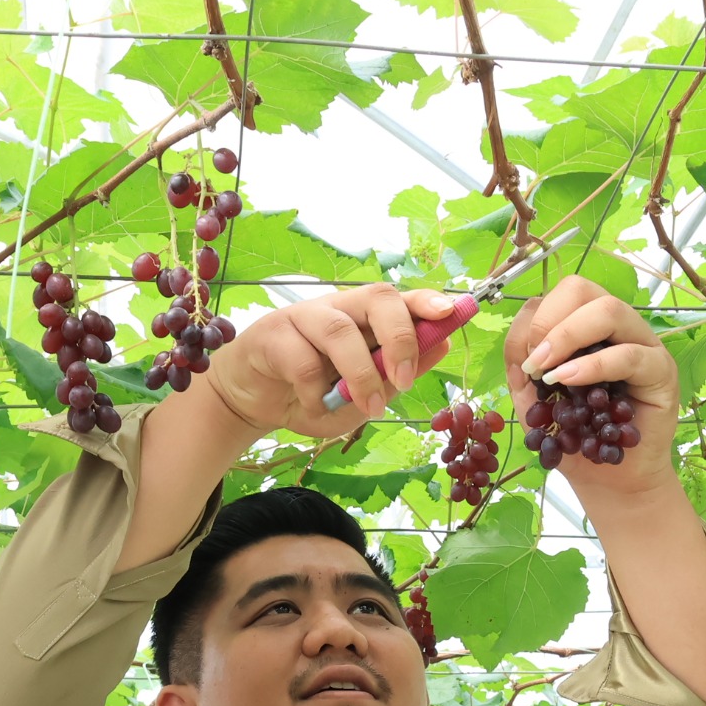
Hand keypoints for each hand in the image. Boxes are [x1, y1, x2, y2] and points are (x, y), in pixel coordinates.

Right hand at [203, 283, 465, 440]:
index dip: (428, 301)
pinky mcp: (272, 334)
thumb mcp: (363, 396)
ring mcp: (304, 317)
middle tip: (405, 377)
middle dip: (400, 334)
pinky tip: (314, 407)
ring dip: (361, 374)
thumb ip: (396, 374)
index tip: (452, 312)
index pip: (401, 299)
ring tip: (369, 408)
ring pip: (340, 330)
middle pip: (377, 297)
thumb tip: (439, 346)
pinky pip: (302, 361)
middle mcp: (338, 308)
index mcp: (365, 319)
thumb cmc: (313, 395)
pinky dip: (315, 393)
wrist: (253, 403)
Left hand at [503, 277, 682, 509]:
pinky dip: (593, 366)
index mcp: (587, 326)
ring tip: (548, 374)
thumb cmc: (575, 438)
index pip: (563, 293)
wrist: (607, 482)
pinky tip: (569, 381)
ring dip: (567, 337)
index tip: (524, 360)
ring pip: (609, 310)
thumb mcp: (533, 399)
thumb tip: (522, 327)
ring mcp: (643, 344)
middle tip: (535, 362)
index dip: (538, 317)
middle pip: (583, 289)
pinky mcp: (662, 371)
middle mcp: (617, 327)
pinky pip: (629, 355)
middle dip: (550, 321)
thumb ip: (520, 361)